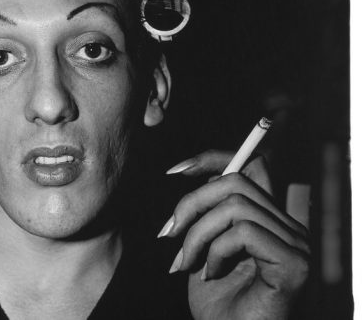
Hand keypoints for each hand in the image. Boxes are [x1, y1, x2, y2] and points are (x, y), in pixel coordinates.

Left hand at [159, 151, 309, 319]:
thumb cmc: (217, 305)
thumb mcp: (202, 249)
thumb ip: (205, 214)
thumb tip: (186, 173)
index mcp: (269, 221)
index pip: (251, 167)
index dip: (213, 159)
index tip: (175, 171)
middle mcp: (288, 227)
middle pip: (235, 182)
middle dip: (192, 202)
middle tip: (168, 234)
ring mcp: (296, 244)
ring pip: (235, 207)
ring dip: (198, 234)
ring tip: (185, 262)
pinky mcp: (295, 263)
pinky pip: (244, 233)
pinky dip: (216, 251)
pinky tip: (210, 275)